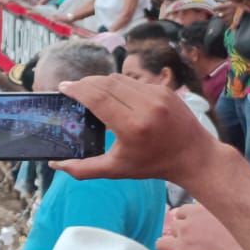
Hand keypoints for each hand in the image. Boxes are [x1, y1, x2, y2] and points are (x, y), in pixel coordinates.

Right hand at [51, 75, 222, 183]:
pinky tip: (110, 93)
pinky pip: (133, 82)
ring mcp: (158, 95)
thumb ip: (83, 169)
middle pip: (106, 84)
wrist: (195, 156)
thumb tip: (55, 164)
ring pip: (119, 79)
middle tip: (71, 88)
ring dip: (100, 81)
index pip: (98, 98)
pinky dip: (117, 85)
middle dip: (85, 83)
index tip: (63, 88)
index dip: (77, 90)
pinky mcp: (164, 90)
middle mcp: (146, 107)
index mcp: (133, 127)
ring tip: (88, 89)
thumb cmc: (153, 164)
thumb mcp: (116, 170)